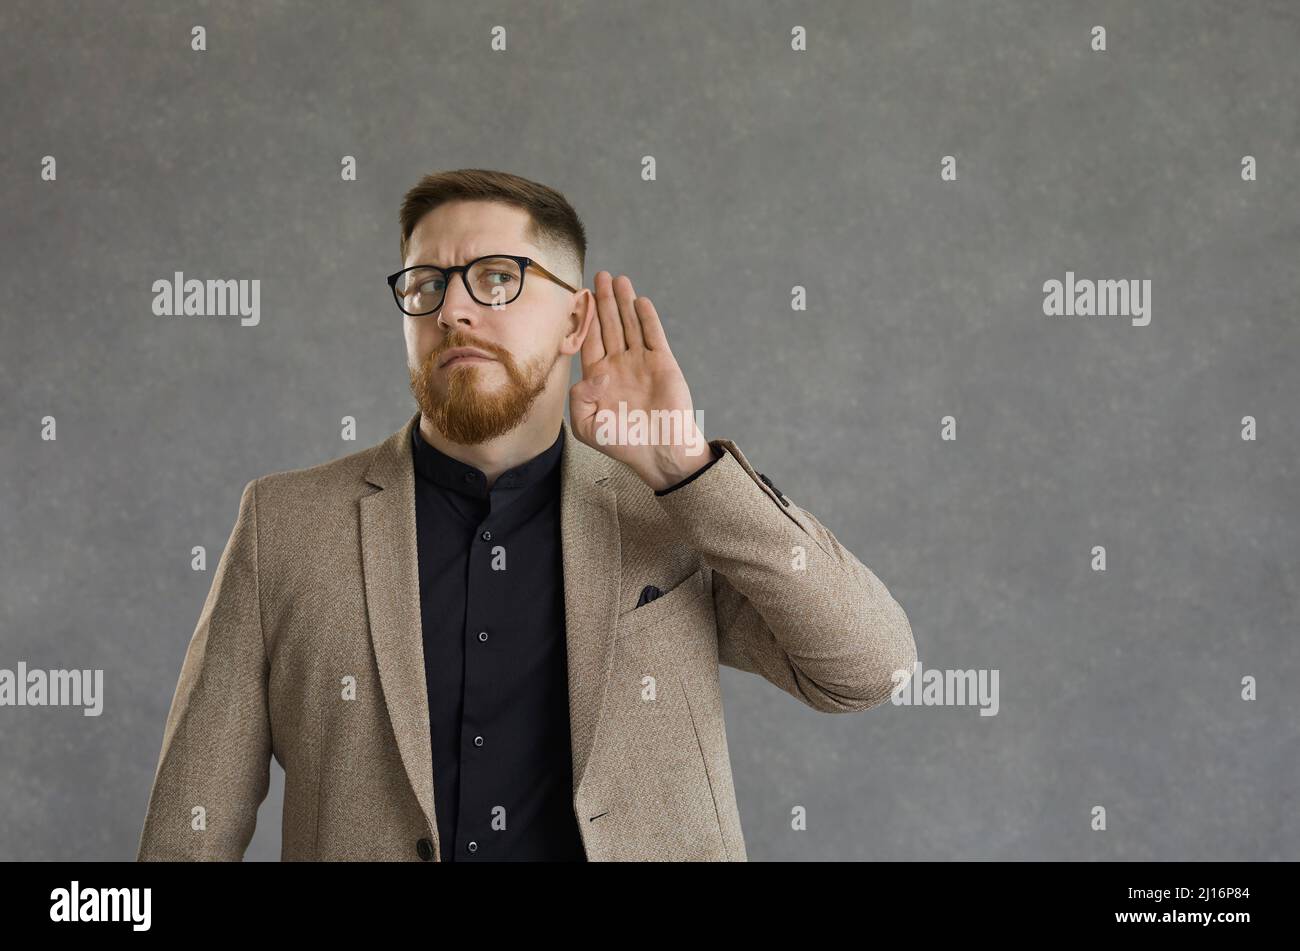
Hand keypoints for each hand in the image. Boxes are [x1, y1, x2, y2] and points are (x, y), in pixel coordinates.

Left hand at [569, 271, 711, 490]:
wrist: (659, 451)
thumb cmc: (623, 443)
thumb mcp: (587, 427)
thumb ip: (577, 401)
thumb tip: (588, 376)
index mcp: (599, 378)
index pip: (590, 340)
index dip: (586, 318)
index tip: (581, 297)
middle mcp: (619, 366)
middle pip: (610, 325)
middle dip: (605, 301)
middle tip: (599, 276)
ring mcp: (641, 362)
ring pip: (630, 325)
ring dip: (624, 302)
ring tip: (619, 279)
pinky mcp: (662, 362)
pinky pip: (653, 334)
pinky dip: (646, 317)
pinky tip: (639, 300)